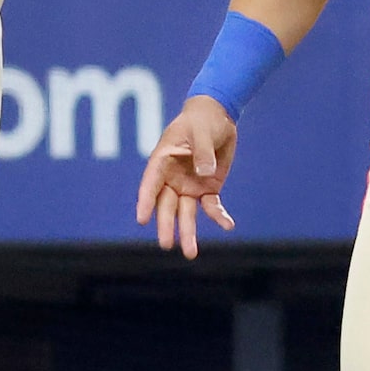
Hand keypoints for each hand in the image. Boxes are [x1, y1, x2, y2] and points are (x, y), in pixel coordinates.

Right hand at [136, 95, 237, 257]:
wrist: (218, 117)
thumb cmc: (202, 120)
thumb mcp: (202, 131)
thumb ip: (203, 151)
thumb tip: (205, 174)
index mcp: (162, 160)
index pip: (150, 183)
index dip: (145, 201)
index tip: (142, 219)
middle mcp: (172, 178)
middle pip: (166, 205)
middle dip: (166, 225)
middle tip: (166, 245)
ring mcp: (188, 186)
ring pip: (185, 213)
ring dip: (188, 232)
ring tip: (190, 253)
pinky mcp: (207, 189)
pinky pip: (211, 207)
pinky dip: (219, 217)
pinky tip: (228, 225)